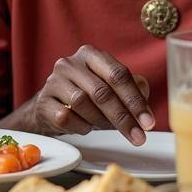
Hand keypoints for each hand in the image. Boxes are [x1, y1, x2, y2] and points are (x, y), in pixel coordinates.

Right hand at [33, 45, 154, 143]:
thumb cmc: (87, 96)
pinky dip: (81, 127)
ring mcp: (53, 81)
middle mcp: (70, 63)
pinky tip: (84, 126)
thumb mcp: (112, 89)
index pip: (118, 74)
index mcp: (90, 55)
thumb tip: (144, 97)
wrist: (52, 107)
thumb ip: (133, 89)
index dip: (135, 100)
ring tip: (104, 126)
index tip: (148, 123)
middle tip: (138, 137)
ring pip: (83, 104)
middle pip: (101, 91)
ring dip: (100, 121)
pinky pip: (67, 118)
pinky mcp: (44, 101)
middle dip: (123, 118)